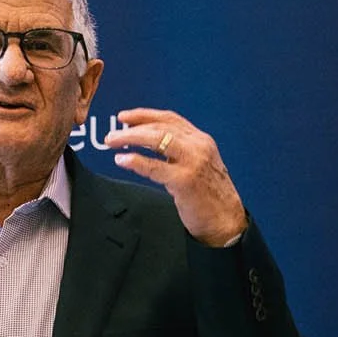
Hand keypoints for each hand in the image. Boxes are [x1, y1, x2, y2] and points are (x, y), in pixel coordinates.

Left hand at [106, 108, 247, 246]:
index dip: (145, 115)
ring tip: (112, 142)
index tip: (124, 117)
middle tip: (111, 135)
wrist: (226, 221)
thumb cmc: (208, 197)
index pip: (170, 119)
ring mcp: (193, 162)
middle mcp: (199, 146)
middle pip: (161, 127)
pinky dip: (136, 161)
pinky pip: (155, 167)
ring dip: (131, 138)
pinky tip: (123, 160)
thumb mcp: (196, 165)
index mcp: (201, 140)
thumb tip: (147, 142)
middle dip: (133, 127)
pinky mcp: (185, 180)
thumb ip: (177, 152)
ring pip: (158, 140)